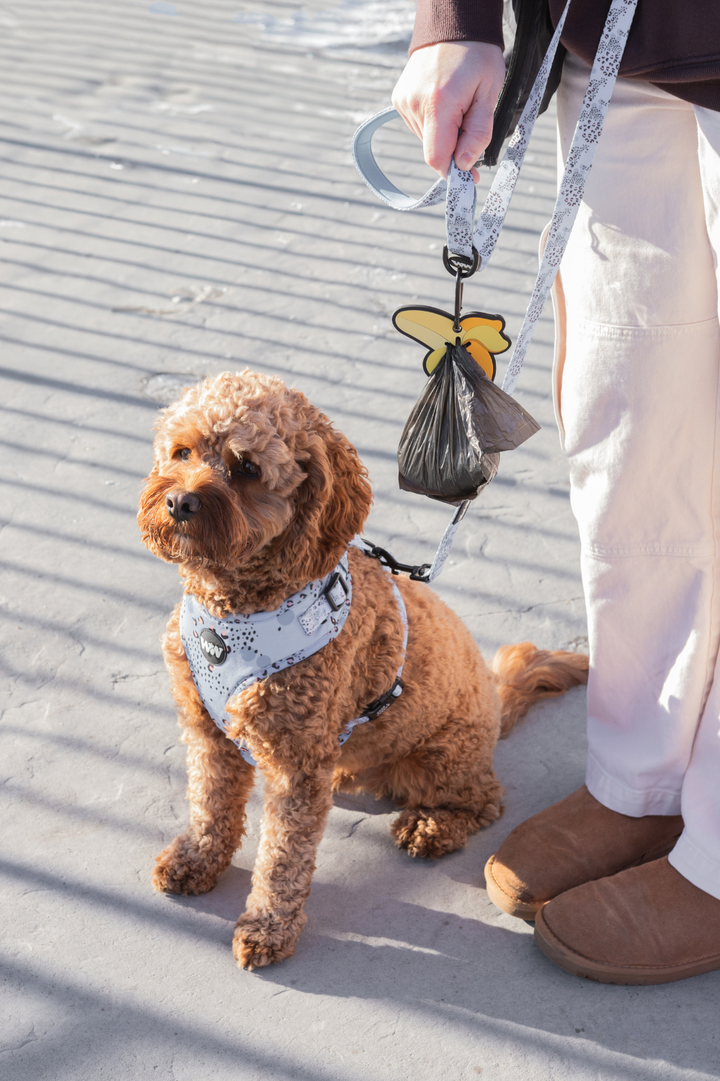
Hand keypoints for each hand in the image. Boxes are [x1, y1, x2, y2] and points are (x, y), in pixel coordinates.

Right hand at [392, 41, 505, 179]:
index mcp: (438, 103)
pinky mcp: (399, 99)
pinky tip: (444, 104)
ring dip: (444, 136)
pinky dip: (434, 125)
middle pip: (433, 151)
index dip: (454, 172)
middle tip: (471, 127)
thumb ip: (478, 132)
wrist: (454, 23)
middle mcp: (415, 104)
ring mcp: (404, 101)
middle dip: (454, 149)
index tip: (470, 176)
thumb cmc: (477, 56)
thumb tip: (465, 165)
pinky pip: (419, 127)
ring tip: (458, 108)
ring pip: (426, 141)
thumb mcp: (490, 93)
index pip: (437, 158)